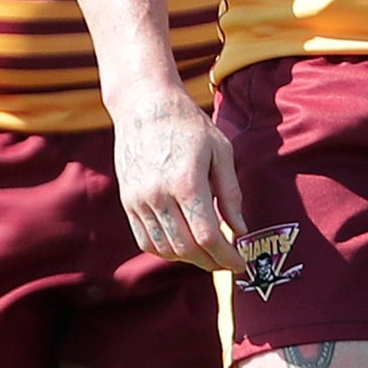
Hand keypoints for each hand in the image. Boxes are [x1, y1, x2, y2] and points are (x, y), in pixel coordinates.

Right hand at [115, 93, 242, 270]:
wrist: (144, 105)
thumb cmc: (188, 125)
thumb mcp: (220, 151)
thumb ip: (231, 193)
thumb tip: (240, 230)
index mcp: (187, 182)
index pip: (208, 237)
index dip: (227, 256)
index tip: (240, 263)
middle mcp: (159, 195)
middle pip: (186, 248)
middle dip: (211, 262)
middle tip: (227, 262)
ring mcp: (139, 200)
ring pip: (165, 249)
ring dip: (189, 259)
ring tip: (207, 255)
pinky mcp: (127, 201)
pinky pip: (145, 240)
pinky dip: (165, 251)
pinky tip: (182, 246)